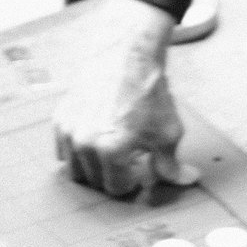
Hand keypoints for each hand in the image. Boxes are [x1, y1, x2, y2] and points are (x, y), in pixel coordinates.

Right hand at [52, 0, 200, 196]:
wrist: (127, 56)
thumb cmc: (148, 93)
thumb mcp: (168, 132)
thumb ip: (171, 165)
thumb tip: (186, 180)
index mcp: (112, 151)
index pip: (116, 189)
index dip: (131, 183)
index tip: (139, 170)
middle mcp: (85, 144)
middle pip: (95, 182)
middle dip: (112, 175)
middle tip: (128, 160)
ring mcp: (69, 131)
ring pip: (76, 170)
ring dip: (93, 167)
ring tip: (112, 150)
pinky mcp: (60, 119)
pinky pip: (63, 151)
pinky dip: (78, 151)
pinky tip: (97, 137)